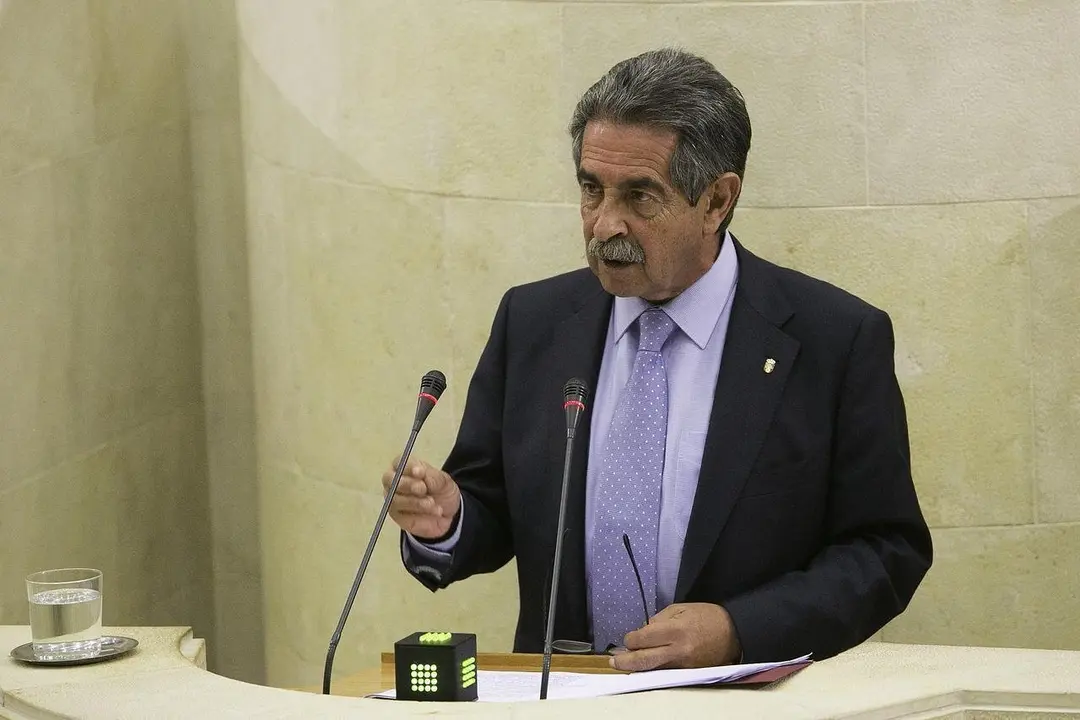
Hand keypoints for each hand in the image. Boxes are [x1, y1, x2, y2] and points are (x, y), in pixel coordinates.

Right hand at [383, 456, 461, 539]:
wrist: (447, 512)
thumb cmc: (441, 491)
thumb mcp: (443, 481)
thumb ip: (433, 477)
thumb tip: (420, 474)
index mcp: (405, 467)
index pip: (399, 462)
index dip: (408, 467)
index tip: (420, 472)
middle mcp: (394, 481)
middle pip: (390, 479)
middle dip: (407, 484)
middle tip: (423, 489)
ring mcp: (393, 498)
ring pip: (395, 499)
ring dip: (415, 501)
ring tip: (432, 503)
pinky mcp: (396, 515)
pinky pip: (401, 514)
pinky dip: (417, 512)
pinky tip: (432, 511)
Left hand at [610, 603, 740, 671]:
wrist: (734, 633)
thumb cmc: (707, 617)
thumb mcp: (681, 608)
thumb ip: (659, 620)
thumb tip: (644, 632)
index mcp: (675, 631)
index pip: (643, 639)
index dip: (631, 639)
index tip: (628, 638)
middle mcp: (677, 651)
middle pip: (644, 660)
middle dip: (626, 661)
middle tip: (613, 661)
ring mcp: (683, 665)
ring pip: (653, 670)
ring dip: (637, 667)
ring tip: (624, 664)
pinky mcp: (689, 674)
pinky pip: (666, 672)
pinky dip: (653, 669)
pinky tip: (644, 667)